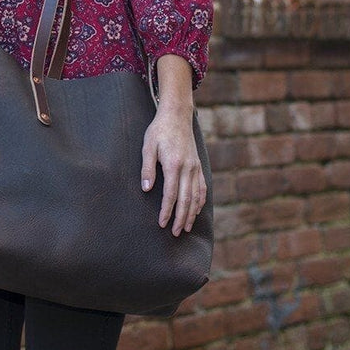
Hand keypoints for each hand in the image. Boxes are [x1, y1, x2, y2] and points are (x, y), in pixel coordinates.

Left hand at [140, 103, 206, 235]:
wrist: (177, 115)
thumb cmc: (159, 131)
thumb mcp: (148, 146)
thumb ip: (147, 168)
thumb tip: (146, 189)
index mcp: (174, 165)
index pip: (170, 195)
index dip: (167, 211)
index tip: (162, 223)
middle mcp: (188, 168)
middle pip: (185, 199)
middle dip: (181, 218)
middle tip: (176, 233)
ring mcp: (195, 167)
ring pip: (196, 196)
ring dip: (192, 213)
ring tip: (186, 227)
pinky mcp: (199, 165)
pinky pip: (202, 187)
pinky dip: (200, 201)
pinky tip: (197, 210)